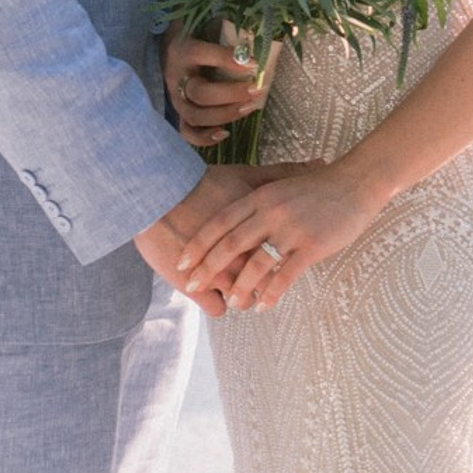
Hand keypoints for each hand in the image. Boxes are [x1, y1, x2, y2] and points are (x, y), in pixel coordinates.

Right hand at [134, 164, 282, 315]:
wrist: (155, 196)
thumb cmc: (198, 183)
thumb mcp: (243, 174)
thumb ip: (280, 173)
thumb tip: (317, 163)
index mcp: (256, 233)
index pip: (283, 256)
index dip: (281, 258)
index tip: (276, 255)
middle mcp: (242, 257)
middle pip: (266, 281)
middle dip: (263, 281)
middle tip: (256, 275)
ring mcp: (219, 276)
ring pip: (243, 300)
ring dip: (239, 295)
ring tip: (232, 286)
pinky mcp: (196, 289)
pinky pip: (218, 309)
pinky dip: (216, 302)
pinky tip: (213, 292)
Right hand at [163, 23, 263, 150]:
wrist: (169, 46)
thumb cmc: (196, 33)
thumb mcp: (207, 22)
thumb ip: (228, 26)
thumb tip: (264, 34)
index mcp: (182, 50)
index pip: (201, 54)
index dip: (226, 59)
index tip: (253, 63)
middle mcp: (176, 76)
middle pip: (200, 92)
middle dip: (231, 94)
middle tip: (255, 88)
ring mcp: (176, 97)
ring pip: (195, 115)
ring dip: (224, 114)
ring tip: (250, 107)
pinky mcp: (179, 112)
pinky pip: (187, 131)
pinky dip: (204, 138)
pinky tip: (225, 133)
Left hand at [177, 161, 382, 311]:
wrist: (356, 182)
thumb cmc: (319, 186)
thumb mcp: (281, 186)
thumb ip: (259, 202)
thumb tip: (236, 222)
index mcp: (260, 197)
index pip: (220, 222)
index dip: (199, 244)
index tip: (181, 262)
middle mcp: (271, 212)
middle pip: (231, 244)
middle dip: (208, 267)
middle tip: (192, 285)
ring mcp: (291, 229)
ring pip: (257, 263)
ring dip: (241, 286)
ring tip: (232, 302)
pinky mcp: (311, 245)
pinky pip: (286, 275)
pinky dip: (271, 293)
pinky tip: (263, 305)